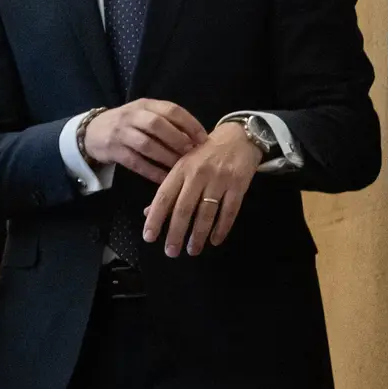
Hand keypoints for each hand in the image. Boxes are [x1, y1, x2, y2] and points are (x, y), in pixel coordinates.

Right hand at [81, 100, 209, 183]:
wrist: (92, 132)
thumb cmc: (128, 124)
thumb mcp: (144, 114)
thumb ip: (166, 121)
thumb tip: (197, 139)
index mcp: (145, 105)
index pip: (171, 110)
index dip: (189, 124)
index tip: (203, 139)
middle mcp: (132, 116)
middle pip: (157, 125)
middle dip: (178, 139)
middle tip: (192, 152)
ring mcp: (121, 133)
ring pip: (146, 144)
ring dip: (166, 156)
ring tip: (181, 167)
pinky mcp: (113, 151)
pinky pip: (136, 162)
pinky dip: (152, 171)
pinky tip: (165, 178)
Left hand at [142, 122, 262, 256]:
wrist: (239, 136)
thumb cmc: (205, 153)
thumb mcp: (183, 165)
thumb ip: (168, 188)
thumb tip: (148, 213)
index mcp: (180, 169)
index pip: (164, 197)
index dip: (155, 218)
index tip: (149, 237)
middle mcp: (198, 174)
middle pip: (184, 208)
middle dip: (176, 232)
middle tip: (171, 252)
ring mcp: (219, 179)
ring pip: (206, 212)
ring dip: (198, 234)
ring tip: (192, 250)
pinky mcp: (239, 185)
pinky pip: (230, 211)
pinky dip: (222, 228)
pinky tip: (215, 240)